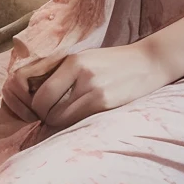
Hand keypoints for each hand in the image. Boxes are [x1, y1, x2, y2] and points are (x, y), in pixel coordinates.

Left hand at [0, 40, 178, 128]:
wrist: (148, 63)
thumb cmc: (112, 62)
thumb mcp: (84, 58)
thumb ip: (61, 72)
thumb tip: (35, 95)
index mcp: (72, 61)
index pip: (40, 94)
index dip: (36, 107)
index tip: (41, 109)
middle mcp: (82, 75)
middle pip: (46, 109)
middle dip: (45, 117)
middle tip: (52, 116)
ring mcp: (95, 91)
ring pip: (61, 119)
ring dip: (60, 124)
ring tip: (67, 118)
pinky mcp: (107, 105)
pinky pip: (80, 123)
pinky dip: (76, 125)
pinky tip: (82, 119)